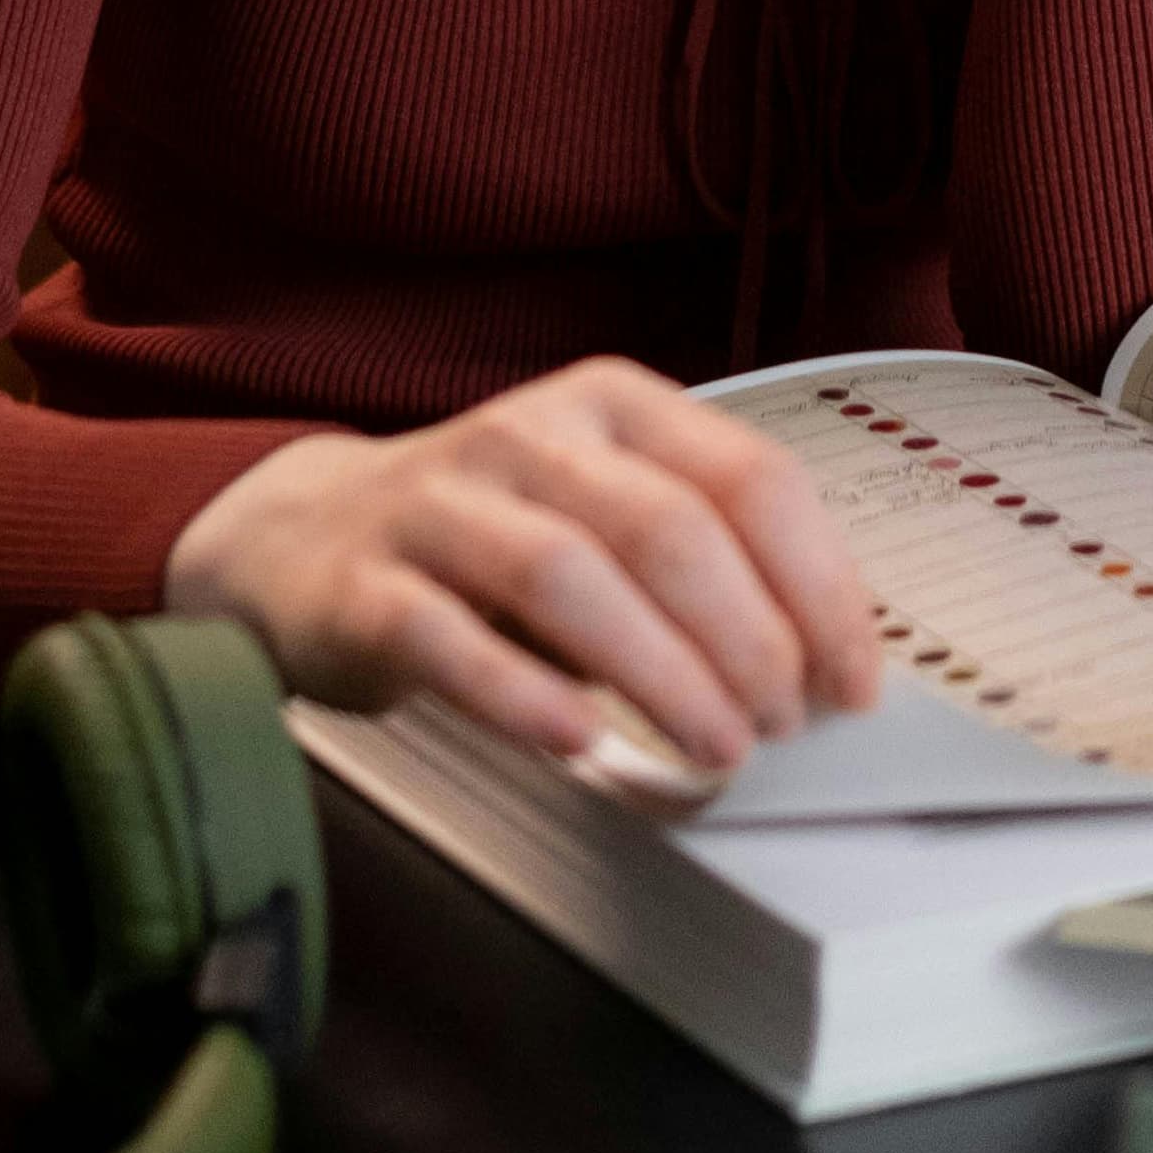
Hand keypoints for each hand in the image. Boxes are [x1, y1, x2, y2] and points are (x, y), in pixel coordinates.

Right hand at [161, 360, 882, 769]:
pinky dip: (523, 692)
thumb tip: (821, 660)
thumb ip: (702, 561)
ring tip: (713, 747)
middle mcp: (530, 434)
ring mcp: (438, 503)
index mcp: (613, 404)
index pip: (748, 480)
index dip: (817, 586)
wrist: (300, 541)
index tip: (852, 678)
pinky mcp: (364, 584)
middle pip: (666, 529)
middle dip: (746, 639)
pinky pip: (448, 636)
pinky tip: (579, 739)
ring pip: (567, 575)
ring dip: (659, 673)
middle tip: (781, 725)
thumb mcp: (604, 514)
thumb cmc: (486, 539)